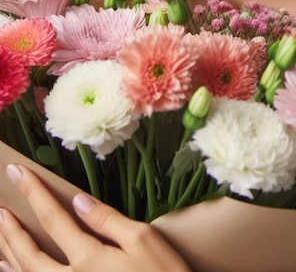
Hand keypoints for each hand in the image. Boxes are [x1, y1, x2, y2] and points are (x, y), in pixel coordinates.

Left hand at [0, 164, 190, 271]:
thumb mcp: (144, 240)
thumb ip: (108, 220)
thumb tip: (79, 200)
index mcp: (89, 259)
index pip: (54, 218)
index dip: (34, 193)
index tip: (18, 172)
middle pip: (28, 253)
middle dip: (11, 227)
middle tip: (0, 206)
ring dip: (9, 254)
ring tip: (0, 233)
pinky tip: (9, 269)